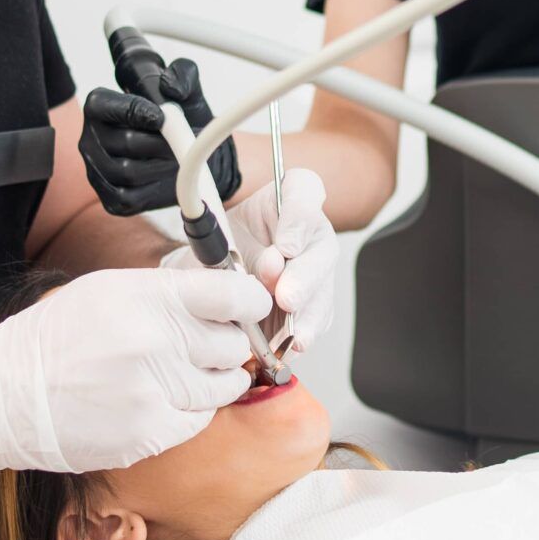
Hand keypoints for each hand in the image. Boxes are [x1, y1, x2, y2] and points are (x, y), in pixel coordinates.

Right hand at [0, 266, 271, 474]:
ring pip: (224, 386)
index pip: (232, 295)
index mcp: (147, 298)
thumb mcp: (108, 291)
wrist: (5, 396)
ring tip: (187, 373)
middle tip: (210, 344)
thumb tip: (223, 297)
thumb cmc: (56, 338)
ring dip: (214, 380)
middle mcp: (155, 342)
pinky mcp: (148, 433)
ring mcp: (154, 391)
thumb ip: (168, 293)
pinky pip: (198, 420)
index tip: (251, 308)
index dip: (251, 302)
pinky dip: (190, 411)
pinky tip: (162, 399)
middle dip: (227, 343)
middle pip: (232, 344)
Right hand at [79, 55, 241, 214]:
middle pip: (124, 143)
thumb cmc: (180, 118)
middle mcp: (90, 138)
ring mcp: (96, 171)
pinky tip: (165, 176)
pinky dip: (153, 188)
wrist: (189, 154)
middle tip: (183, 142)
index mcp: (100, 106)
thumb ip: (183, 75)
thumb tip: (171, 87)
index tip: (161, 118)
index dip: (133, 112)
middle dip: (160, 143)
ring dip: (161, 165)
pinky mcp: (110, 198)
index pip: (104, 106)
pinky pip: (129, 197)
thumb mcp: (187, 89)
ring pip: (128, 172)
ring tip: (179, 157)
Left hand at [163, 167, 339, 352]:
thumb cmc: (221, 244)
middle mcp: (311, 230)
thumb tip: (250, 274)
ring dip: (308, 315)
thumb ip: (229, 246)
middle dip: (304, 278)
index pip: (304, 190)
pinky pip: (316, 319)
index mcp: (290, 196)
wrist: (217, 268)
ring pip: (323, 289)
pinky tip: (290, 348)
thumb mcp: (214, 233)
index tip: (284, 246)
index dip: (298, 219)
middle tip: (287, 297)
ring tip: (294, 336)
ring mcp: (316, 266)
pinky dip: (302, 336)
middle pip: (320, 249)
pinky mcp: (314, 301)